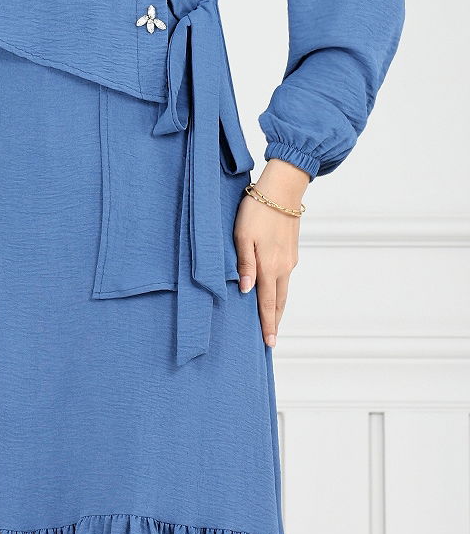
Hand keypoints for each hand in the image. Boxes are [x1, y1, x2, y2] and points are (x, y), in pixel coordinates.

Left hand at [233, 159, 307, 347]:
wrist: (282, 189)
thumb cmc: (256, 210)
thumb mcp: (243, 236)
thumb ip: (245, 265)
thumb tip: (246, 292)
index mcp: (269, 267)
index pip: (267, 303)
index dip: (267, 324)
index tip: (268, 343)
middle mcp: (283, 267)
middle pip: (279, 301)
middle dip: (274, 321)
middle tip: (270, 339)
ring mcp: (290, 259)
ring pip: (284, 290)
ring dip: (278, 307)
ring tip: (272, 320)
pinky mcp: (292, 250)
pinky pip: (286, 277)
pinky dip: (280, 290)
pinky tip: (274, 291)